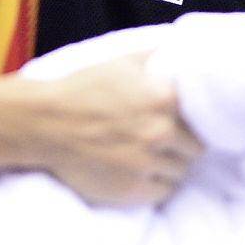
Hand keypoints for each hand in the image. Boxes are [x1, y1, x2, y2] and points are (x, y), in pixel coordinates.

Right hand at [32, 51, 202, 206]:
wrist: (45, 123)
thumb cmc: (82, 89)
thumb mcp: (121, 62)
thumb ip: (155, 57)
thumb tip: (177, 51)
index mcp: (163, 98)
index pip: (200, 120)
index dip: (191, 122)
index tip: (183, 123)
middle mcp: (161, 132)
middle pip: (194, 149)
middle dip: (181, 145)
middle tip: (164, 141)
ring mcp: (147, 164)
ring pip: (180, 172)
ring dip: (169, 166)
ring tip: (151, 157)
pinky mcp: (133, 190)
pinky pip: (163, 192)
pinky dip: (156, 184)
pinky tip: (142, 172)